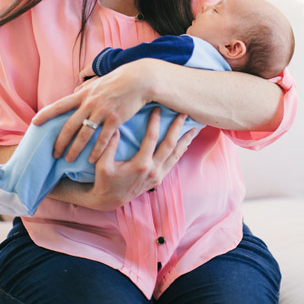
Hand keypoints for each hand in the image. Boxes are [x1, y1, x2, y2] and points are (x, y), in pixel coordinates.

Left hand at [32, 60, 152, 162]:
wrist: (140, 80)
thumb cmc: (121, 79)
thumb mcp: (99, 81)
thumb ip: (87, 88)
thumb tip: (76, 90)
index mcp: (84, 94)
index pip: (59, 105)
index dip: (45, 114)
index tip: (35, 123)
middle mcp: (90, 103)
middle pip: (69, 126)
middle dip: (59, 142)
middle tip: (53, 153)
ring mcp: (102, 112)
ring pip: (83, 135)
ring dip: (74, 149)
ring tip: (68, 160)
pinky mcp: (116, 119)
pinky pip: (103, 139)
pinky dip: (96, 151)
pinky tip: (91, 159)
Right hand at [79, 108, 194, 210]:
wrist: (109, 201)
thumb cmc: (104, 181)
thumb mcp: (102, 164)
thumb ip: (109, 146)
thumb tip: (116, 126)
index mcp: (140, 165)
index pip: (152, 138)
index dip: (155, 122)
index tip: (157, 109)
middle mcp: (153, 170)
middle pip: (170, 144)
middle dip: (178, 127)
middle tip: (184, 113)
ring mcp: (158, 176)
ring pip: (176, 155)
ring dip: (185, 140)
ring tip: (194, 128)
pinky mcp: (159, 180)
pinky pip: (173, 163)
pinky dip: (180, 152)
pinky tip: (185, 144)